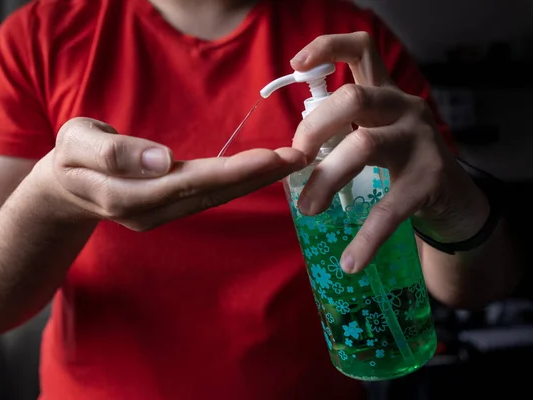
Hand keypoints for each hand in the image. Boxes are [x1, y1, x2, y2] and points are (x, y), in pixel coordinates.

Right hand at [36, 117, 306, 230]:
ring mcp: (158, 216)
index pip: (187, 182)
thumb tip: (161, 159)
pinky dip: (236, 185)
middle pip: (209, 194)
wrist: (63, 190)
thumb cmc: (69, 159)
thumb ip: (112, 152)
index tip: (271, 158)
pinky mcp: (166, 212)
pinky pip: (206, 199)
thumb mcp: (75, 142)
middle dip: (255, 177)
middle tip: (299, 157)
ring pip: (212, 199)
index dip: (231, 172)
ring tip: (290, 162)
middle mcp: (148, 212)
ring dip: (253, 182)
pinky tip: (261, 173)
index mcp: (124, 194)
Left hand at [289, 32, 489, 272]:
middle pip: (353, 98)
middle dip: (314, 127)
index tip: (296, 64)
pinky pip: (390, 208)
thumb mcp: (373, 134)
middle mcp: (403, 107)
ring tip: (308, 209)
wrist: (451, 197)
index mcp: (384, 94)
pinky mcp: (430, 178)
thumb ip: (339, 133)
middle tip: (295, 159)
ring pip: (365, 146)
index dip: (328, 48)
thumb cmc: (398, 163)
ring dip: (327, 177)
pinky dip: (367, 237)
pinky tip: (351, 262)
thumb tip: (287, 156)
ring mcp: (420, 140)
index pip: (362, 51)